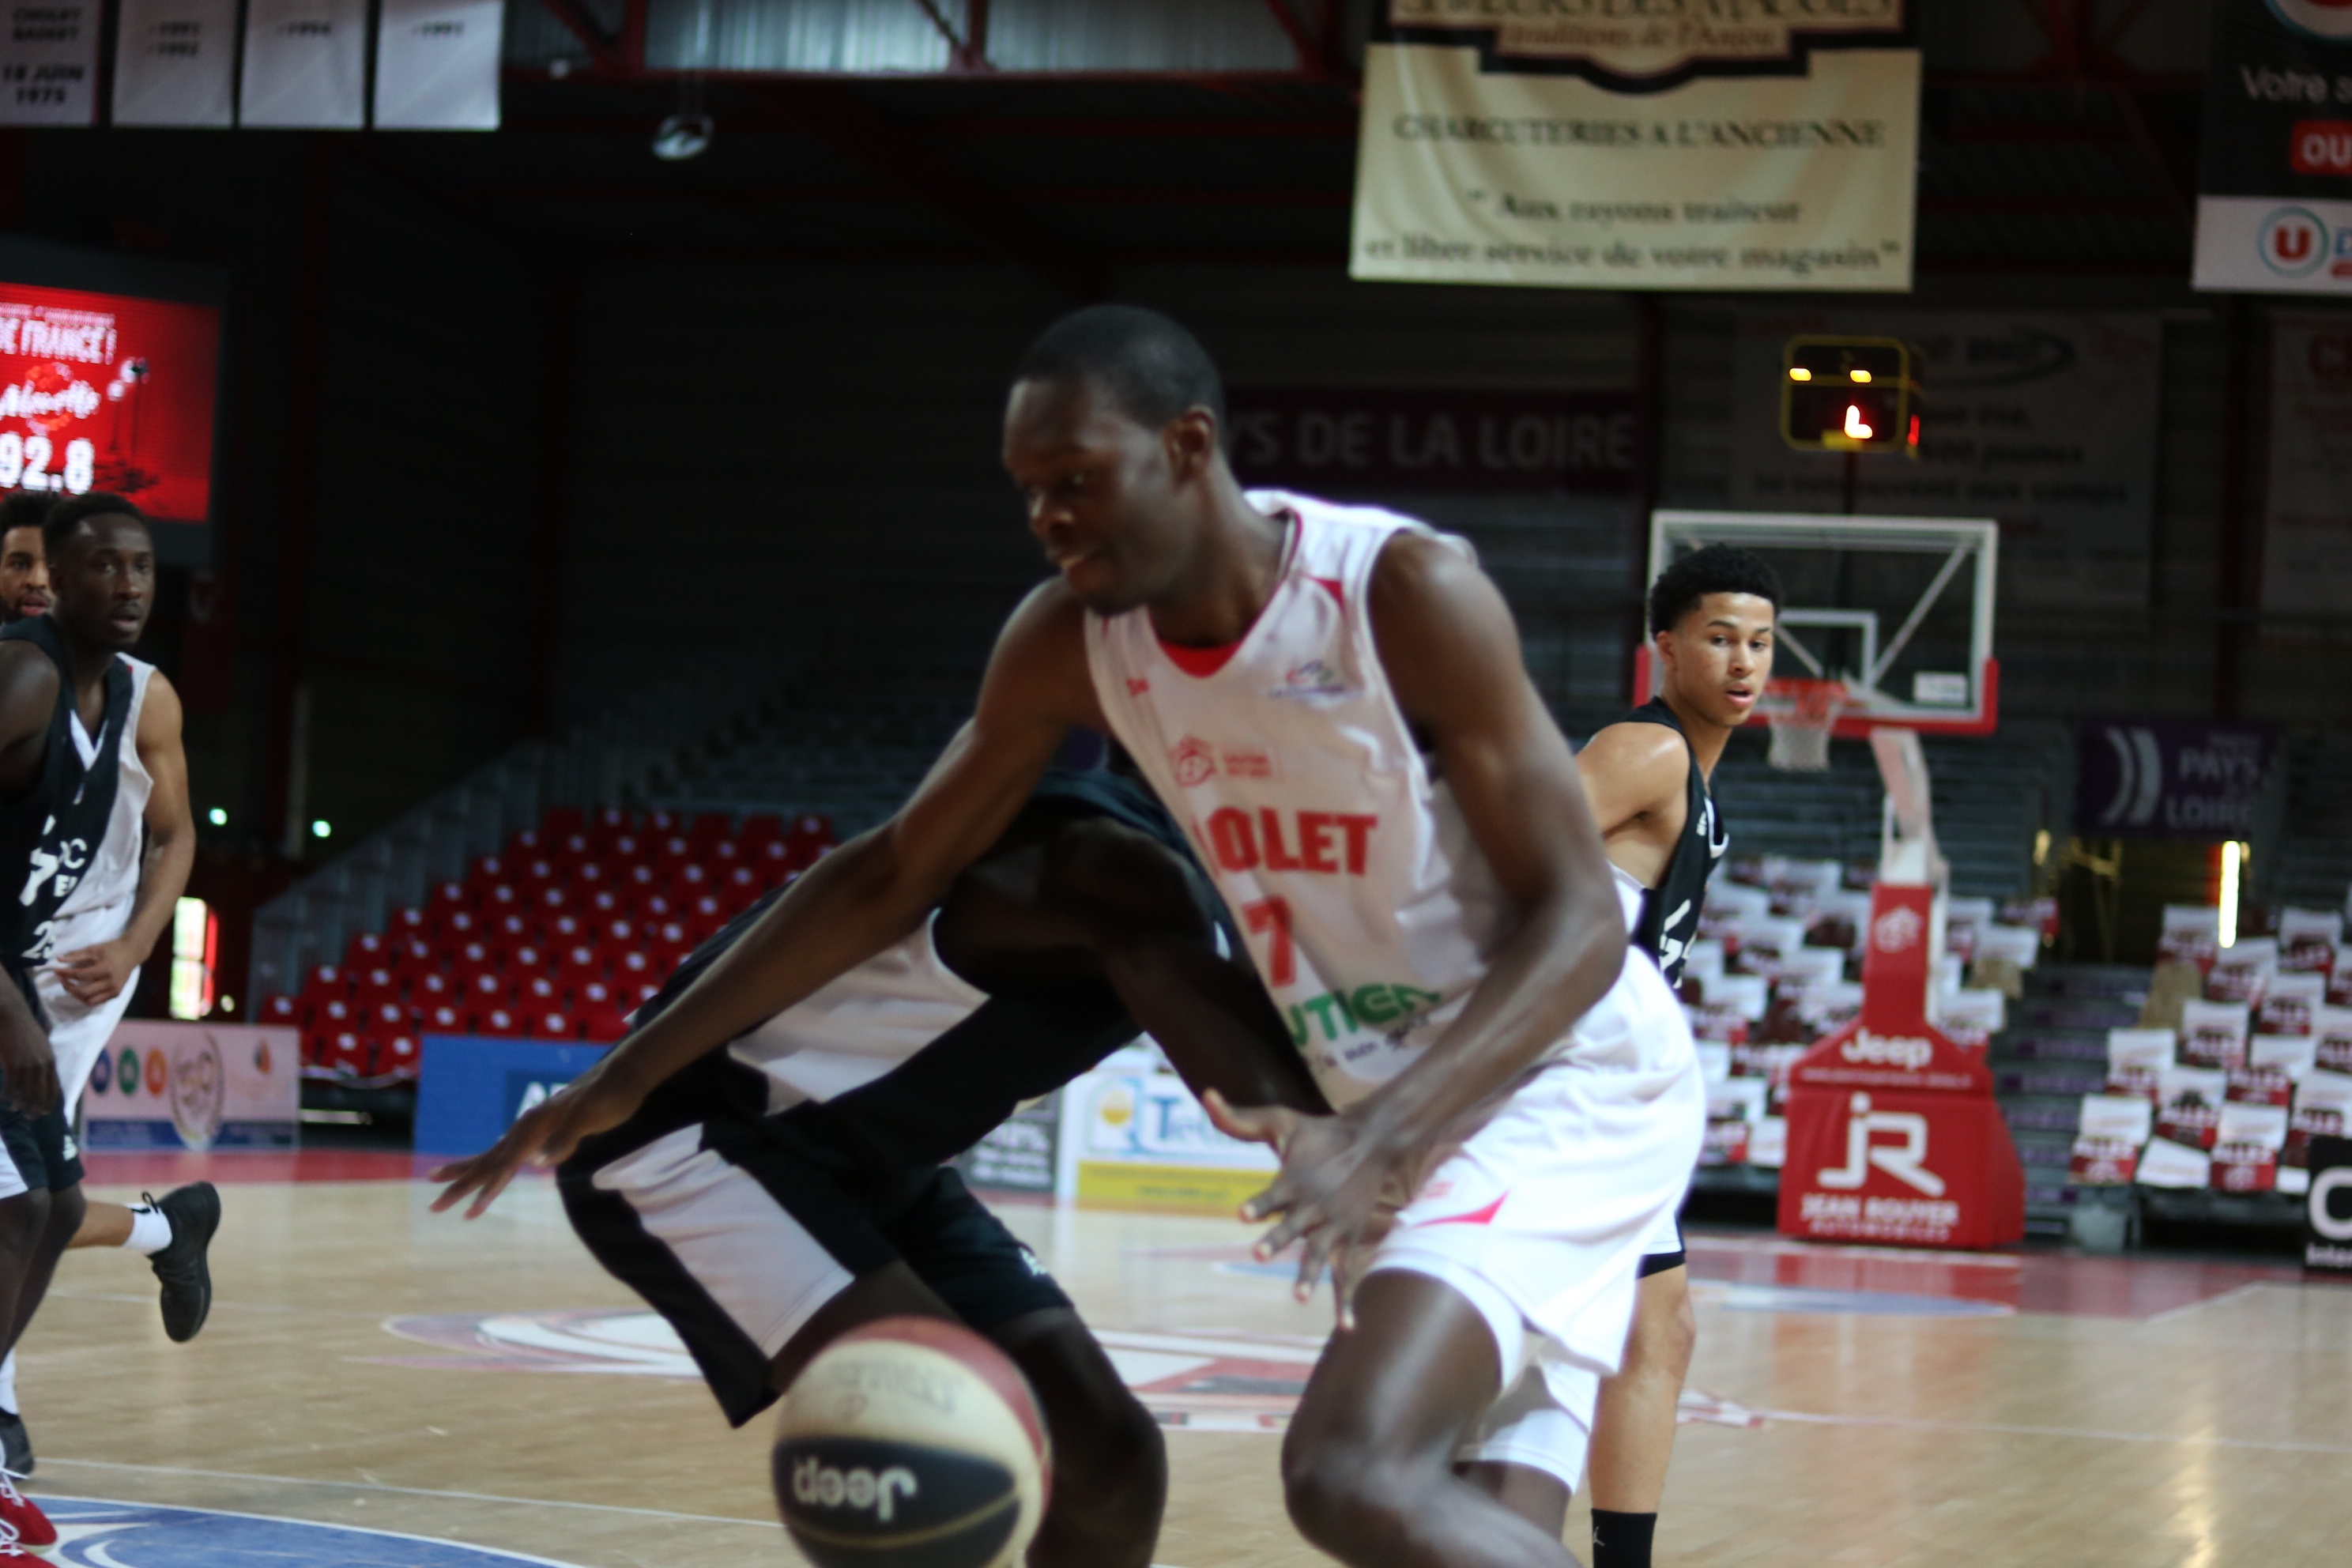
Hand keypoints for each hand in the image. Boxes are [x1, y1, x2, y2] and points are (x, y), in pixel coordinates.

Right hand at [0, 1017, 56, 1117]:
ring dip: (20, 1104)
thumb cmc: (24, 1031)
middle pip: (41, 1095)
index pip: (54, 1089)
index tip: (42, 1112)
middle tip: (29, 1116)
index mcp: (50, 1062)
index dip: (49, 1103)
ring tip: (15, 1108)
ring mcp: (28, 1065)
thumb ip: (43, 1061)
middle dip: (36, 1109)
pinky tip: (3, 1098)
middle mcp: (42, 1066)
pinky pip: (10, 1087)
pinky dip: (6, 1095)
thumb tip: (43, 1075)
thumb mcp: (41, 1046)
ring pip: (25, 1093)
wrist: (12, 1016)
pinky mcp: (13, 1064)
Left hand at [50, 939, 139, 1006]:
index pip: (80, 975)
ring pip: (89, 1000)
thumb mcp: (94, 949)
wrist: (132, 953)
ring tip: (70, 986)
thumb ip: (76, 955)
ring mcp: (114, 990)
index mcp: (105, 969)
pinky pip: (97, 1001)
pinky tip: (81, 990)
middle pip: (83, 991)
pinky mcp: (116, 994)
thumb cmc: (112, 949)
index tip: (56, 971)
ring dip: (76, 995)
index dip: (65, 974)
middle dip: (68, 987)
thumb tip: (58, 959)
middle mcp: (110, 982)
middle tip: (62, 980)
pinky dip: (86, 998)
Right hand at [429, 1060, 645, 1218]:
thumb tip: (539, 1162)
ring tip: (436, 1178)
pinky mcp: (543, 1127)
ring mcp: (532, 1126)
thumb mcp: (591, 1118)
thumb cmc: (609, 1098)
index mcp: (534, 1126)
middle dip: (459, 1185)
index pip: (503, 1165)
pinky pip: (508, 1150)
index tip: (469, 1214)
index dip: (486, 1191)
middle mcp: (527, 1126)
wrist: (623, 1076)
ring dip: (466, 1172)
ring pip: (491, 1154)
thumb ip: (566, 1138)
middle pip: (486, 1161)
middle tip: (433, 1208)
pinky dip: (491, 1162)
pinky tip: (487, 1167)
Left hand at [1204, 1089, 1415, 1330]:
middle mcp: (1313, 1205)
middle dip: (1276, 1240)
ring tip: (1297, 1295)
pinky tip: (1345, 1328)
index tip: (1242, 1214)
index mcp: (1292, 1180)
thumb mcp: (1280, 1120)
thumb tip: (1206, 1095)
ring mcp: (1332, 1224)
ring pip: (1318, 1254)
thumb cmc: (1318, 1133)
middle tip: (1258, 1252)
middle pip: (1291, 1227)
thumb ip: (1240, 1117)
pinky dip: (1346, 1301)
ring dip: (1307, 1274)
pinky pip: (1346, 1273)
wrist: (1371, 1141)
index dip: (1256, 1205)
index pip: (1270, 1195)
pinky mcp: (1348, 1237)